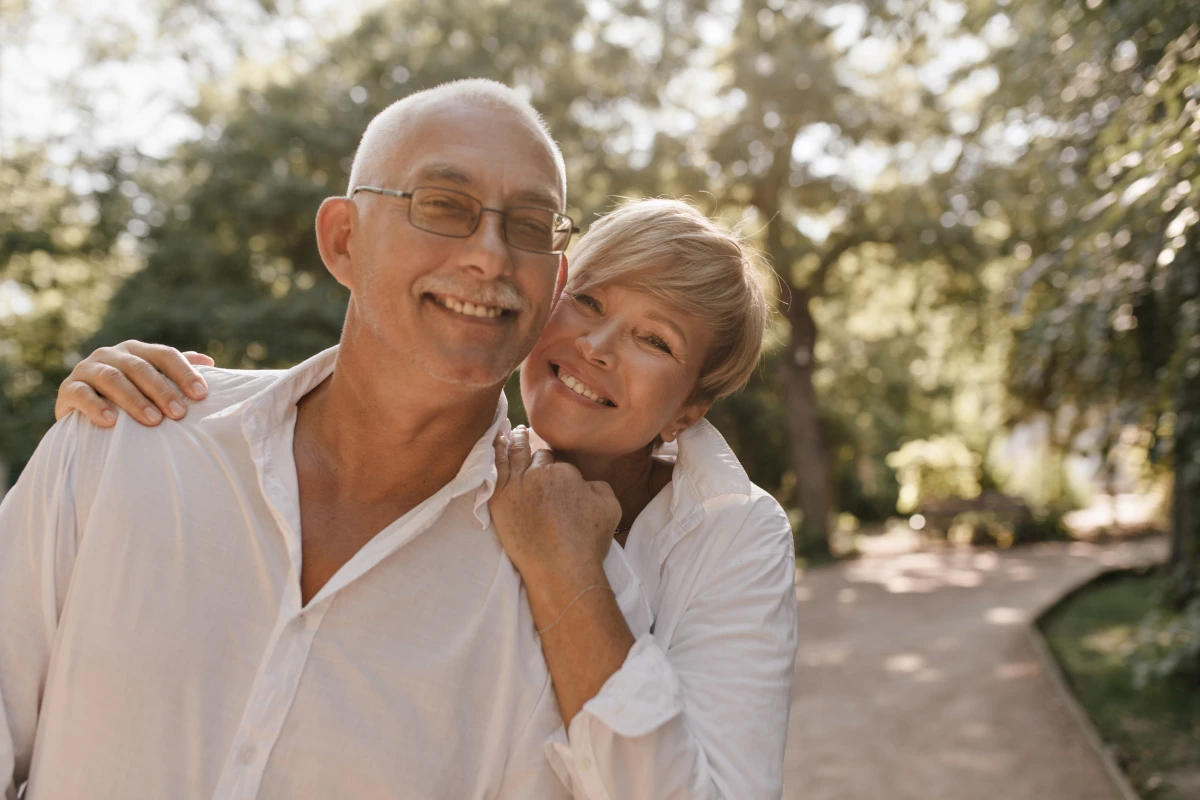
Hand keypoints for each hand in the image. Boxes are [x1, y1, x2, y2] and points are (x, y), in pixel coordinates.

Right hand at [56, 340, 213, 427]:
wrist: (82, 413)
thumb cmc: (128, 397)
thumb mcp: (151, 383)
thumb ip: (176, 370)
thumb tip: (209, 363)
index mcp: (137, 351)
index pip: (165, 355)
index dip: (184, 373)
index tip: (201, 395)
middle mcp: (112, 354)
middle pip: (141, 367)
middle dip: (162, 391)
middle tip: (179, 414)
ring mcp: (88, 369)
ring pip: (113, 379)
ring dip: (134, 400)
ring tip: (153, 420)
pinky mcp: (69, 388)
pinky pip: (82, 394)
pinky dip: (96, 407)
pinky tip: (111, 421)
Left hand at [490, 426, 621, 587]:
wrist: (561, 569)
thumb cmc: (588, 541)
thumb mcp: (610, 506)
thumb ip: (598, 486)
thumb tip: (584, 483)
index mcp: (564, 471)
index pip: (556, 460)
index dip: (555, 463)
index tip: (552, 464)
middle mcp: (538, 474)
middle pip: (534, 455)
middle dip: (531, 445)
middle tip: (523, 433)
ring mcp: (515, 487)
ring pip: (513, 455)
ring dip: (512, 440)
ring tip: (510, 431)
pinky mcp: (499, 502)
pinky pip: (495, 470)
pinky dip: (495, 453)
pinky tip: (494, 444)